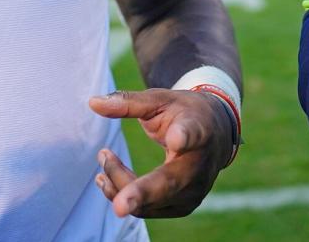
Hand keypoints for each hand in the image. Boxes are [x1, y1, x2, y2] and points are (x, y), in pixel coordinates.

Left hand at [88, 88, 233, 217]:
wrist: (216, 133)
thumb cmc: (183, 113)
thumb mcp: (159, 99)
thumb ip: (128, 102)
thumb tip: (93, 102)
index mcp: (198, 130)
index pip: (192, 134)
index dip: (184, 137)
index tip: (176, 139)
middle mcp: (200, 166)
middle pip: (169, 183)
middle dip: (142, 194)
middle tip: (119, 206)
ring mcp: (193, 191)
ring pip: (152, 201)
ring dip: (119, 184)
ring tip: (104, 156)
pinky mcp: (183, 206)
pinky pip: (148, 209)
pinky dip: (123, 194)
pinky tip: (104, 179)